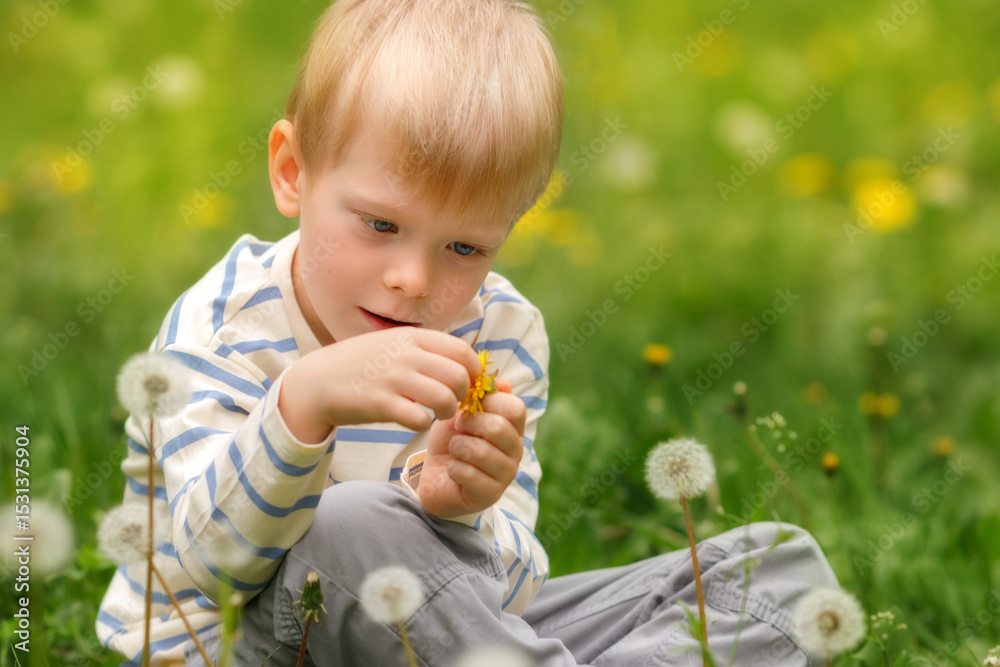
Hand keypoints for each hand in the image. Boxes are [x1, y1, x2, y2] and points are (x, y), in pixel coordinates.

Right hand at [278, 328, 481, 442]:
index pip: (462, 351)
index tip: (468, 384)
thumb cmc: (362, 365)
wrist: (316, 381)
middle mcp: (405, 354)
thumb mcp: (393, 343)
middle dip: (464, 394)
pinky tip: (414, 421)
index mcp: (412, 337)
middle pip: (459, 376)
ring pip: (445, 398)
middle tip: (453, 402)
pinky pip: (419, 419)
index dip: (473, 371)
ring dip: (447, 411)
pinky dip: (422, 424)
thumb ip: (425, 349)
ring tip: (438, 414)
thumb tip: (462, 361)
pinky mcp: (379, 404)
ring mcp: (392, 378)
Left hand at [418, 379, 526, 518]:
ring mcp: (506, 474)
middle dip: (469, 424)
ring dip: (458, 447)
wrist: (436, 477)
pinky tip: (453, 469)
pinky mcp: (490, 495)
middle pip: (499, 428)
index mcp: (513, 427)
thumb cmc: (453, 441)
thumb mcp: (462, 413)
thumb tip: (503, 382)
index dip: (487, 402)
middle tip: (457, 429)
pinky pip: (468, 474)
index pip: (515, 408)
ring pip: (482, 452)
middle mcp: (516, 450)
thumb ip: (480, 397)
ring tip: (454, 450)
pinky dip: (453, 468)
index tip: (467, 407)